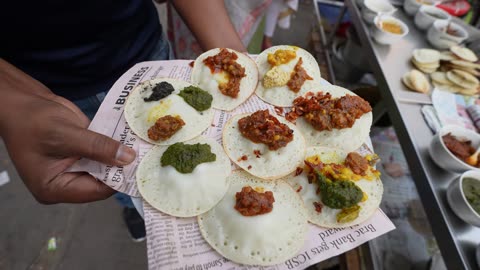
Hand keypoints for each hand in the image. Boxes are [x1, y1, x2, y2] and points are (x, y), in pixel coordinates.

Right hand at [0, 59, 136, 203]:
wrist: (22, 101)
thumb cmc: (32, 120)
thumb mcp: (65, 134)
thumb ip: (98, 147)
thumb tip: (128, 159)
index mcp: (55, 188)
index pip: (96, 191)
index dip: (119, 178)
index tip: (141, 165)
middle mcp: (66, 183)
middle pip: (103, 180)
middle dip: (122, 167)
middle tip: (147, 154)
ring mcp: (75, 168)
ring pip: (106, 166)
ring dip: (121, 155)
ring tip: (144, 146)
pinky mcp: (82, 154)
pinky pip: (103, 154)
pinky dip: (114, 146)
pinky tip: (131, 138)